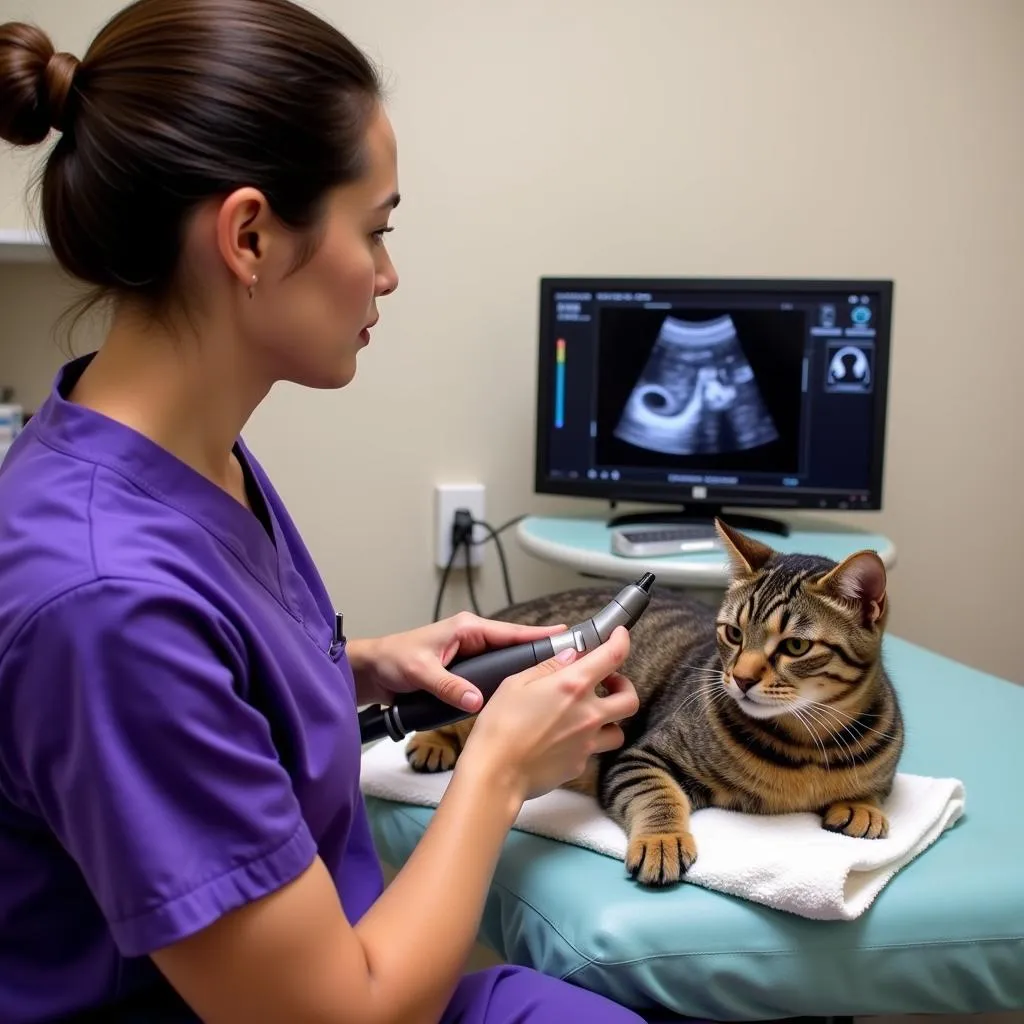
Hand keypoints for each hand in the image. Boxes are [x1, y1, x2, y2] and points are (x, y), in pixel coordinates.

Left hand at [346, 611, 567, 710]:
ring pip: (504, 665)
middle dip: (538, 657)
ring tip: (553, 683)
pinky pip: (491, 677)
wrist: (372, 672)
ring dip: (522, 673)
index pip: (510, 632)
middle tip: (570, 667)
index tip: (567, 636)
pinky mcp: (464, 673)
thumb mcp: (421, 672)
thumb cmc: (393, 661)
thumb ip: (448, 686)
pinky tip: (522, 697)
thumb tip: (475, 701)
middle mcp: (472, 640)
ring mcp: (469, 657)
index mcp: (467, 629)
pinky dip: (506, 684)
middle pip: (514, 648)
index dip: (538, 635)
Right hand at [460, 625, 638, 802]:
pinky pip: (594, 750)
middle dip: (624, 687)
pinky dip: (587, 741)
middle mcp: (588, 714)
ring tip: (592, 713)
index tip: (620, 636)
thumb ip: (547, 667)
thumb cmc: (500, 727)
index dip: (621, 641)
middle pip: (630, 699)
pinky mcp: (580, 765)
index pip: (613, 656)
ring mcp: (587, 742)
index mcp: (573, 686)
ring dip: (611, 719)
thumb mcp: (515, 683)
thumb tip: (570, 656)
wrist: (496, 774)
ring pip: (619, 730)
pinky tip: (567, 737)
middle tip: (608, 682)